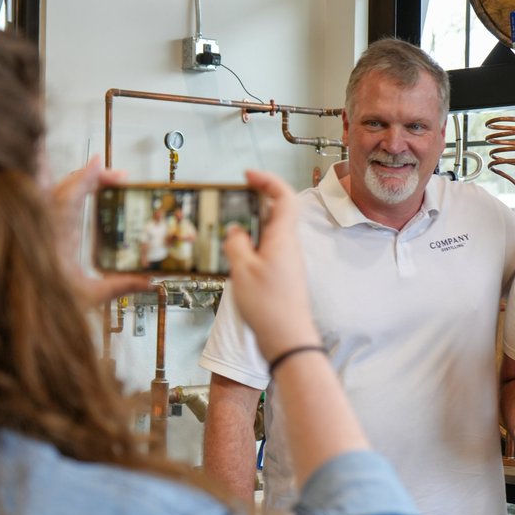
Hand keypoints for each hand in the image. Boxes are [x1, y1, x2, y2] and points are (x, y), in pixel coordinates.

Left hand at [48, 156, 150, 304]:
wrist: (15, 313)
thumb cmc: (43, 306)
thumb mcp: (86, 298)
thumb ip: (118, 286)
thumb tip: (147, 280)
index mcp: (54, 237)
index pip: (69, 196)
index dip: (85, 176)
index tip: (100, 162)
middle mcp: (43, 225)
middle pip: (63, 185)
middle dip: (89, 174)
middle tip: (119, 176)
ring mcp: (38, 224)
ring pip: (54, 187)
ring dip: (78, 179)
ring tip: (103, 175)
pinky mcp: (36, 228)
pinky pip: (49, 198)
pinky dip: (68, 189)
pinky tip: (82, 188)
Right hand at [223, 170, 319, 360]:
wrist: (288, 339)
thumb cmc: (270, 307)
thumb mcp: (243, 271)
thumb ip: (236, 244)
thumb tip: (236, 231)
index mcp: (283, 238)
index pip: (283, 196)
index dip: (267, 180)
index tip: (248, 175)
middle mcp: (288, 246)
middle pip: (275, 212)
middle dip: (253, 202)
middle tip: (231, 201)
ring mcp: (286, 261)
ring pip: (268, 232)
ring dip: (249, 227)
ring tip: (227, 231)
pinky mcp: (281, 275)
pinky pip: (265, 251)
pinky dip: (250, 247)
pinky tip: (234, 257)